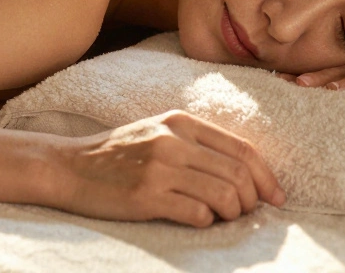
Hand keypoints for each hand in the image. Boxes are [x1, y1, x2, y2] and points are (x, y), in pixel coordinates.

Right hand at [51, 110, 285, 226]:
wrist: (68, 167)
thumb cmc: (117, 154)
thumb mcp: (158, 132)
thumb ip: (196, 145)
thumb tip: (245, 175)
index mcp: (181, 122)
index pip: (242, 149)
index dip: (267, 176)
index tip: (276, 198)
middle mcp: (173, 141)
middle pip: (239, 174)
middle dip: (252, 200)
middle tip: (246, 214)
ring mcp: (159, 168)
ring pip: (224, 195)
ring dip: (232, 213)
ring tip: (221, 218)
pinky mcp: (145, 196)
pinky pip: (197, 213)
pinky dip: (206, 221)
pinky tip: (196, 220)